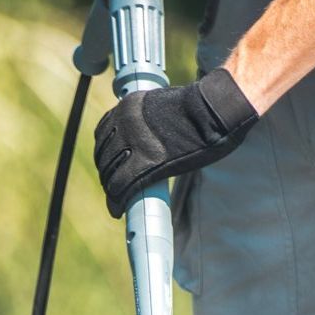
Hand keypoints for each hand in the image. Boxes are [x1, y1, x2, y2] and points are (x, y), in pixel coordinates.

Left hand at [93, 69, 258, 218]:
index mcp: (128, 107)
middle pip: (104, 155)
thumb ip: (153, 120)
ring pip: (110, 173)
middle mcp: (125, 124)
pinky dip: (117, 199)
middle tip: (113, 186)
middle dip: (107, 173)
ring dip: (111, 188)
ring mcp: (133, 145)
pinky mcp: (144, 164)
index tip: (109, 165)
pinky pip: (121, 186)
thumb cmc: (200, 110)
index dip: (105, 153)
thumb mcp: (165, 106)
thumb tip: (158, 133)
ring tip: (116, 199)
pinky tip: (118, 208)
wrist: (210, 112)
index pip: (104, 133)